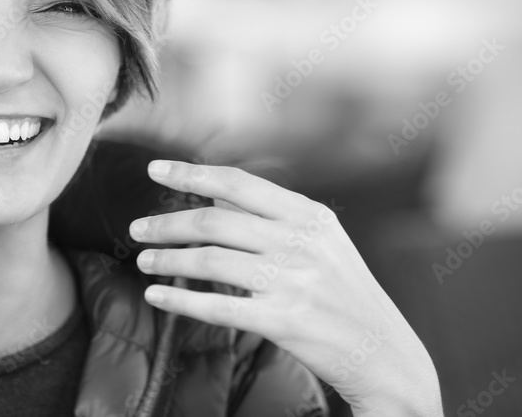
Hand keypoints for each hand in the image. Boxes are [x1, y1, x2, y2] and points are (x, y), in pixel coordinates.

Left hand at [128, 160, 442, 415]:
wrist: (384, 352)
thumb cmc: (345, 293)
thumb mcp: (321, 241)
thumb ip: (270, 214)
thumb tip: (214, 190)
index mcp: (310, 215)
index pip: (238, 183)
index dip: (192, 173)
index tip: (155, 170)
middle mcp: (302, 242)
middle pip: (216, 220)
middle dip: (168, 222)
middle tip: (137, 228)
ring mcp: (295, 282)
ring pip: (211, 261)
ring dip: (168, 259)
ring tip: (143, 262)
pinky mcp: (285, 322)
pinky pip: (218, 307)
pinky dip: (181, 300)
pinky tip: (159, 296)